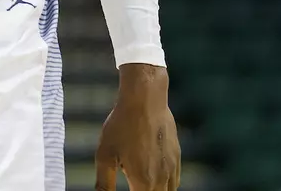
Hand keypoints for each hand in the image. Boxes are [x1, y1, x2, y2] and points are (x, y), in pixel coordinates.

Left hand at [96, 65, 179, 190]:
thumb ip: (104, 182)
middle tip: (133, 185)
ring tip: (142, 185)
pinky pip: (175, 181)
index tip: (128, 189)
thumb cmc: (122, 125)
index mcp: (143, 181)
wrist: (145, 99)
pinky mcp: (177, 156)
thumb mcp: (104, 154)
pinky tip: (154, 178)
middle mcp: (162, 178)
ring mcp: (172, 167)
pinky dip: (166, 186)